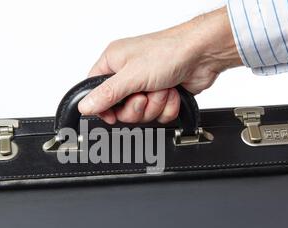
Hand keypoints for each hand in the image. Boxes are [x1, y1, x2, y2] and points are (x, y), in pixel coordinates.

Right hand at [78, 7, 242, 123]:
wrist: (202, 55)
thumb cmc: (168, 52)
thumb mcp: (131, 75)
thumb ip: (107, 94)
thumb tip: (85, 106)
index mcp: (113, 63)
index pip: (96, 92)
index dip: (103, 108)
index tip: (112, 115)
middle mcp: (128, 75)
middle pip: (120, 109)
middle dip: (137, 107)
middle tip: (144, 96)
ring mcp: (145, 86)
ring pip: (141, 114)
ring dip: (155, 105)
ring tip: (162, 88)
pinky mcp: (161, 95)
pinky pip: (158, 115)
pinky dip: (167, 107)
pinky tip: (172, 92)